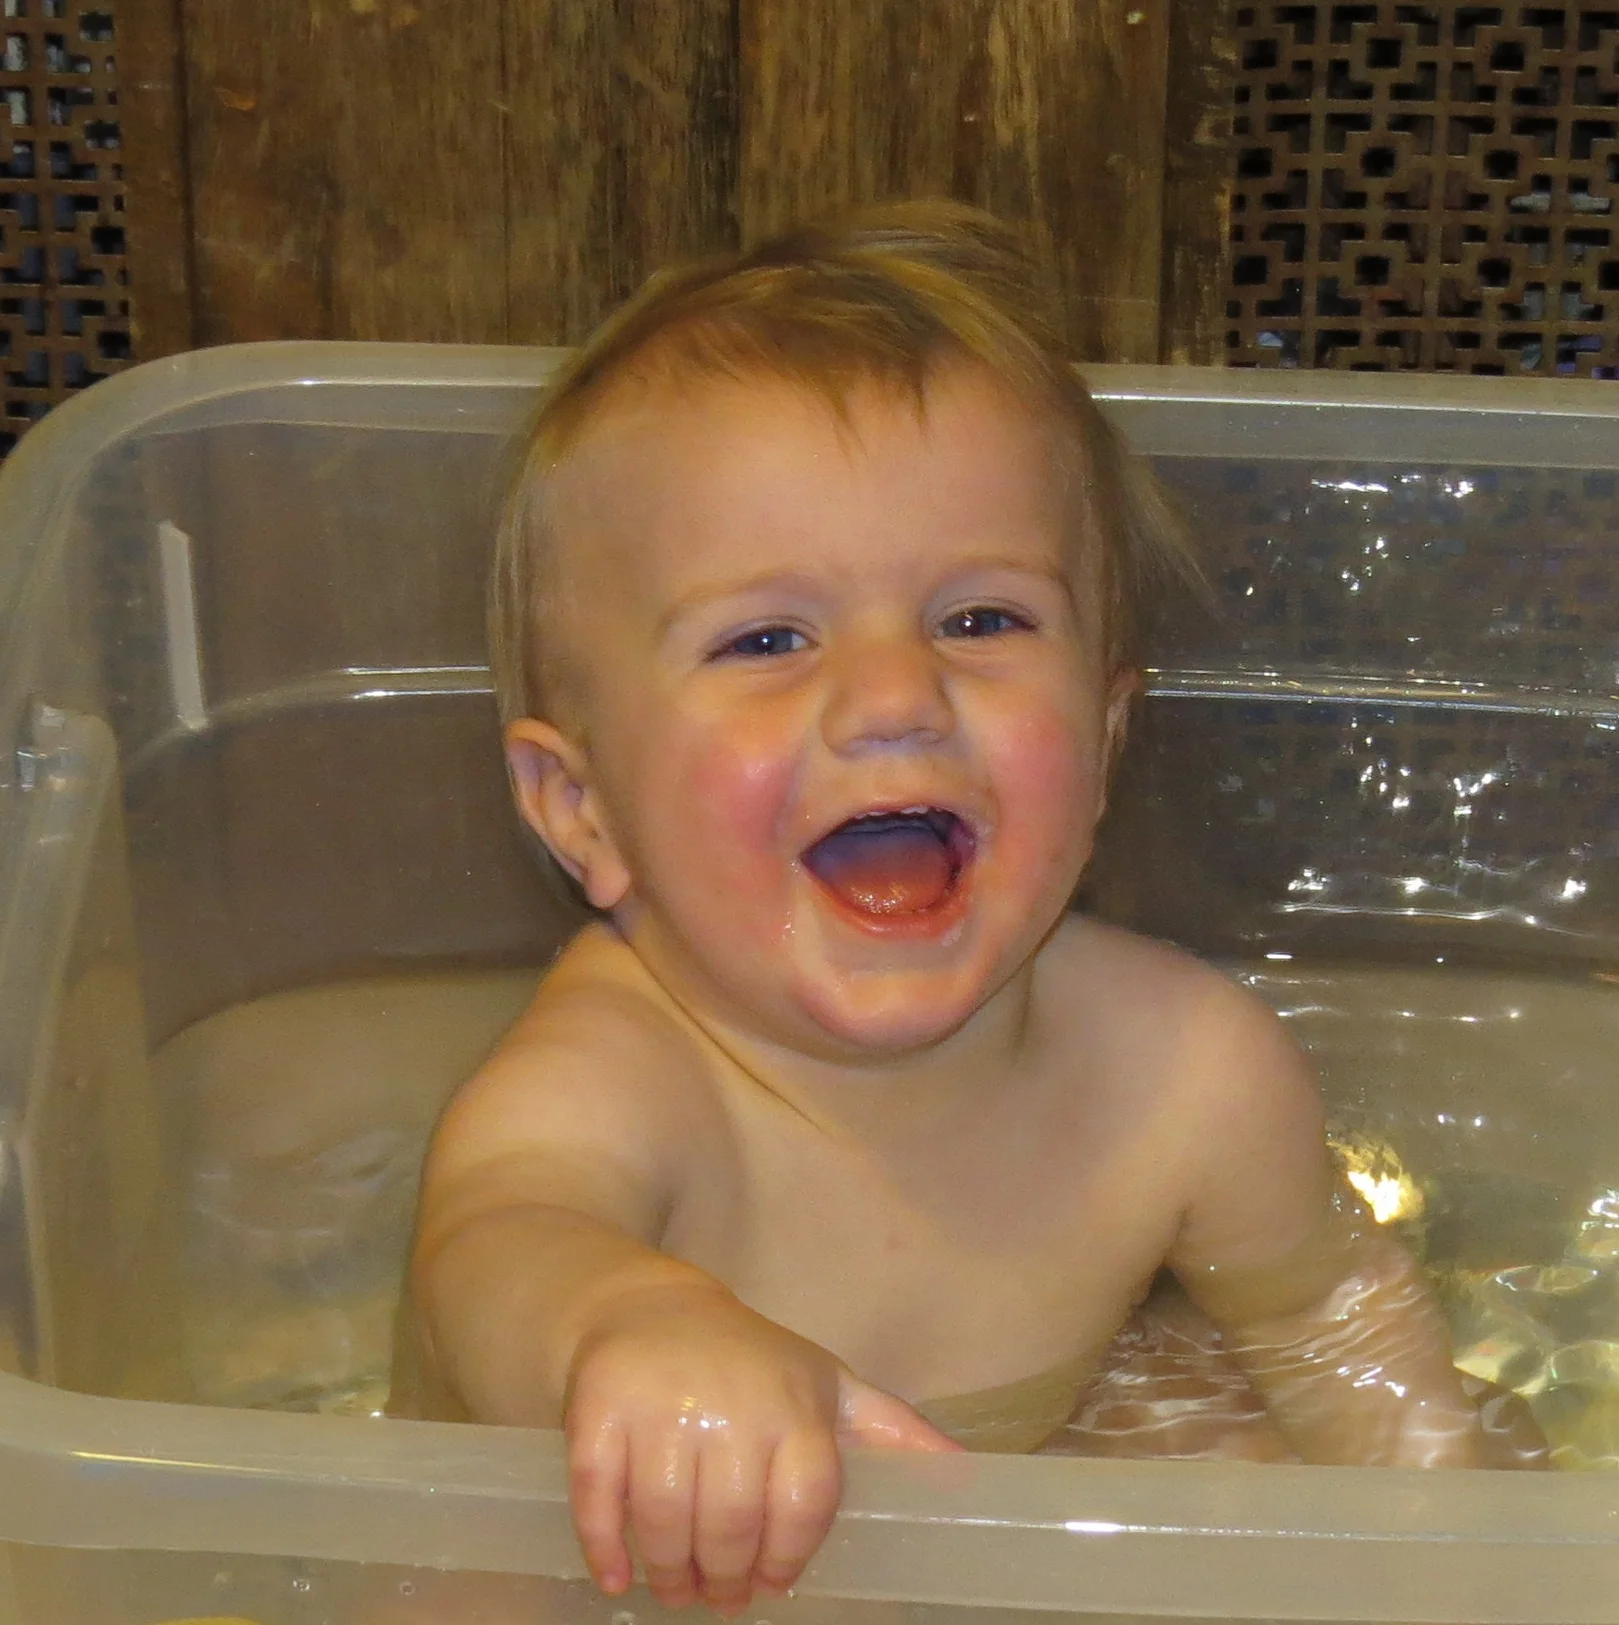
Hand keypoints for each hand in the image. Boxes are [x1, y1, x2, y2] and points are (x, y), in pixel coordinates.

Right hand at [563, 1282, 958, 1613]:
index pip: (802, 1505)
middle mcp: (731, 1404)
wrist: (651, 1307)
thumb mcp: (827, 1385)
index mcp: (794, 1404)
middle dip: (723, 1578)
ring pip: (666, 1520)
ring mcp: (662, 1406)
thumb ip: (891, 1432)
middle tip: (716, 1597)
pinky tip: (618, 1576)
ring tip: (675, 1588)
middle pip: (731, 1524)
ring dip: (670, 1572)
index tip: (771, 1584)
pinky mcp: (601, 1408)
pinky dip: (606, 1546)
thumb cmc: (752, 1362)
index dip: (786, 1557)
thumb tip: (967, 1475)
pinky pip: (599, 1494)